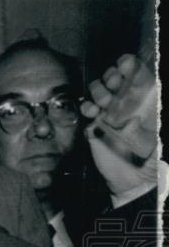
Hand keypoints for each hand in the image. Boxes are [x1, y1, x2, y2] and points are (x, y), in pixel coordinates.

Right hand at [81, 54, 158, 200]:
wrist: (136, 182)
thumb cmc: (155, 156)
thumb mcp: (160, 128)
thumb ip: (155, 103)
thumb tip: (148, 78)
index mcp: (147, 100)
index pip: (136, 74)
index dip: (128, 66)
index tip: (124, 64)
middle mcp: (128, 104)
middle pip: (114, 78)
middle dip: (111, 77)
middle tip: (113, 84)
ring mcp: (110, 115)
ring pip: (98, 91)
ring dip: (99, 91)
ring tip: (104, 103)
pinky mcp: (94, 128)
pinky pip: (86, 110)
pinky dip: (87, 108)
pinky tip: (93, 113)